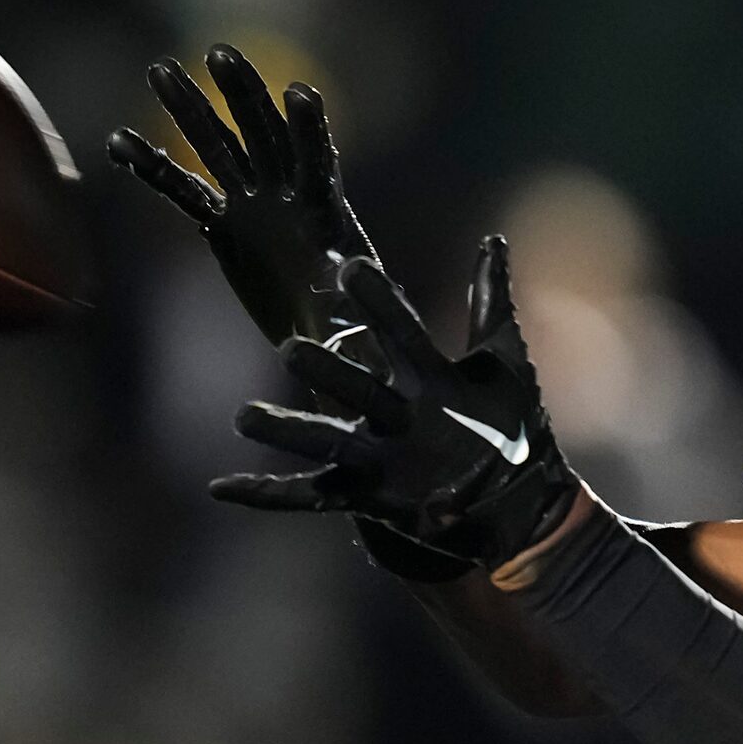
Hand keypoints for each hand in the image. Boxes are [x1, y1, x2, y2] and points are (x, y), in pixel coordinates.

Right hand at [108, 44, 375, 348]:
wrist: (326, 332)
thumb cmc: (352, 324)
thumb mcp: (356, 313)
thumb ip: (348, 301)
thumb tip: (345, 292)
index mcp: (325, 212)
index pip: (316, 162)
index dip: (308, 129)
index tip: (299, 93)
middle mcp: (287, 195)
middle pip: (262, 136)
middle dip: (242, 95)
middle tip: (219, 52)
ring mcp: (252, 205)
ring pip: (218, 148)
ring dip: (189, 110)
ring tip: (159, 69)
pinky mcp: (224, 224)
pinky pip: (183, 190)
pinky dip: (152, 167)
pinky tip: (117, 142)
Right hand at [211, 244, 577, 571]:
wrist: (523, 502)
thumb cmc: (514, 426)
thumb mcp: (506, 364)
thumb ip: (492, 303)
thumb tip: (492, 241)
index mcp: (424, 375)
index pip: (398, 331)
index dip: (379, 302)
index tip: (351, 268)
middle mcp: (392, 411)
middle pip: (352, 384)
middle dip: (325, 368)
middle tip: (292, 348)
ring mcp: (377, 455)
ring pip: (323, 437)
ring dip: (284, 429)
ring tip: (244, 417)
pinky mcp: (368, 497)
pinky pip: (307, 497)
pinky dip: (263, 494)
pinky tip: (220, 488)